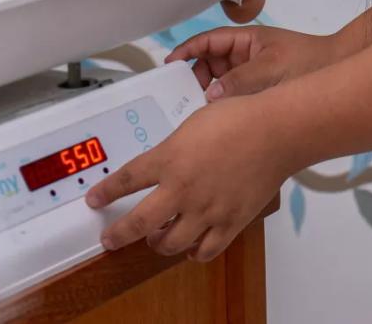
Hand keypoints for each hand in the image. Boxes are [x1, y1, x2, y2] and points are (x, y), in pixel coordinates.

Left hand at [88, 96, 291, 261]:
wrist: (276, 131)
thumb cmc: (241, 118)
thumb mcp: (194, 121)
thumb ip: (174, 146)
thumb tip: (166, 158)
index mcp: (170, 158)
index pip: (127, 180)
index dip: (106, 192)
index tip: (95, 199)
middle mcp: (183, 188)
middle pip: (139, 223)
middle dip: (118, 234)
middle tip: (110, 238)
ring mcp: (206, 210)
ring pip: (170, 243)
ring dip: (158, 243)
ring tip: (156, 239)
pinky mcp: (230, 222)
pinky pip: (206, 250)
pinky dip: (194, 252)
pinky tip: (191, 247)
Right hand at [168, 26, 341, 101]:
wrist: (339, 71)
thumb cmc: (309, 61)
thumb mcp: (271, 69)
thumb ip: (240, 81)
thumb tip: (209, 96)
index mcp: (246, 40)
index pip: (208, 41)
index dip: (187, 50)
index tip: (169, 64)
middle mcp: (245, 56)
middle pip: (209, 65)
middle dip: (195, 78)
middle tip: (184, 98)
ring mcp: (251, 75)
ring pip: (218, 83)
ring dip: (208, 94)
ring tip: (197, 111)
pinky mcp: (257, 93)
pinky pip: (232, 97)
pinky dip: (222, 106)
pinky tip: (217, 120)